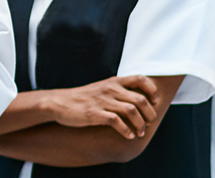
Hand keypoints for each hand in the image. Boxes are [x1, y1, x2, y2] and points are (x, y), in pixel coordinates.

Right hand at [38, 75, 158, 138]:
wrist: (60, 103)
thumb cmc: (83, 97)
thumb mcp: (101, 87)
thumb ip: (118, 90)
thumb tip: (138, 99)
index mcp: (113, 82)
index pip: (140, 79)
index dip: (152, 91)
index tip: (154, 102)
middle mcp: (110, 89)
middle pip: (140, 99)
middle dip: (150, 114)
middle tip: (149, 123)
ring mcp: (102, 101)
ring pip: (131, 111)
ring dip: (140, 124)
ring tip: (140, 132)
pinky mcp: (94, 114)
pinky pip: (117, 122)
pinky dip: (126, 131)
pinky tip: (128, 136)